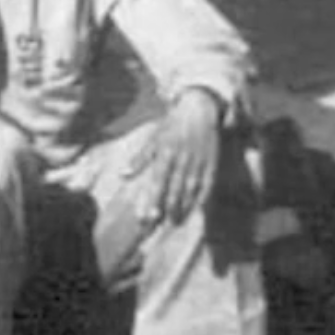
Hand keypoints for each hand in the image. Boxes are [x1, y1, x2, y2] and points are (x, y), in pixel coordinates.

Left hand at [123, 89, 225, 224]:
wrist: (198, 109)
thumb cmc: (172, 126)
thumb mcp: (154, 139)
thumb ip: (140, 159)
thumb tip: (123, 175)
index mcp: (165, 153)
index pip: (157, 182)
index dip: (152, 200)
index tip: (147, 217)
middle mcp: (182, 159)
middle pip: (174, 189)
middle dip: (167, 209)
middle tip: (161, 225)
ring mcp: (198, 161)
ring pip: (191, 189)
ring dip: (184, 207)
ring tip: (176, 222)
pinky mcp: (211, 162)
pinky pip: (208, 183)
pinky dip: (203, 197)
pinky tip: (197, 209)